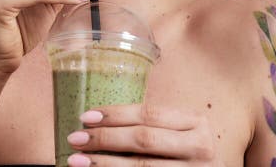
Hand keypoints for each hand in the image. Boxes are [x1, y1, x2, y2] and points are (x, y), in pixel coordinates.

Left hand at [65, 104, 220, 165]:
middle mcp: (200, 148)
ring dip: (104, 163)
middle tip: (75, 138)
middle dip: (105, 138)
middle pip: (144, 139)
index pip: (150, 114)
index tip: (85, 117)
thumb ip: (152, 126)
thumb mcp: (179, 134)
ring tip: (76, 160)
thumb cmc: (187, 154)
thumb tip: (97, 122)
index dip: (115, 114)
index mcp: (196, 124)